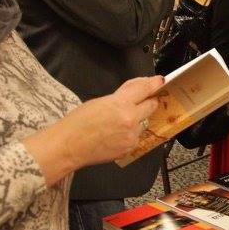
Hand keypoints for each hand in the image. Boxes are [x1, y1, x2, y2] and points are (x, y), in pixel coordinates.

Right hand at [23, 76, 163, 184]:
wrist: (68, 146)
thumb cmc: (78, 123)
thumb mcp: (100, 101)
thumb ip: (122, 95)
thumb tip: (137, 88)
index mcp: (120, 104)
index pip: (145, 89)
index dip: (154, 84)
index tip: (160, 82)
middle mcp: (130, 120)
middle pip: (152, 106)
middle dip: (148, 102)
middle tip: (142, 101)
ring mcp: (131, 136)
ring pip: (143, 123)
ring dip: (137, 120)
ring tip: (116, 124)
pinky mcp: (129, 148)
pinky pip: (136, 137)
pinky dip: (130, 134)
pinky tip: (114, 135)